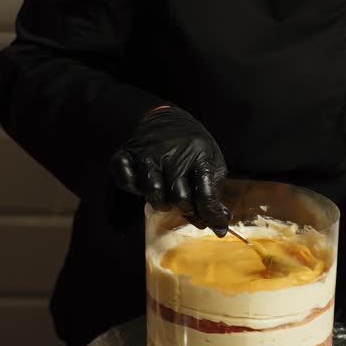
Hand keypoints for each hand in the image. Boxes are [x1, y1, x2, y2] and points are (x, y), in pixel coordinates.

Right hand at [110, 106, 230, 236]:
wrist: (166, 118)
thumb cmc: (192, 148)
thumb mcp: (211, 163)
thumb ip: (214, 193)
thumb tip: (220, 226)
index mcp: (199, 154)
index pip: (206, 194)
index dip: (212, 214)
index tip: (217, 227)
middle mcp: (172, 153)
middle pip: (179, 196)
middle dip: (187, 210)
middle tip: (189, 210)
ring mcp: (147, 153)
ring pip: (153, 191)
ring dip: (161, 201)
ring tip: (167, 198)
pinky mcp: (126, 154)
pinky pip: (125, 178)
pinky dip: (131, 186)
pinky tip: (142, 184)